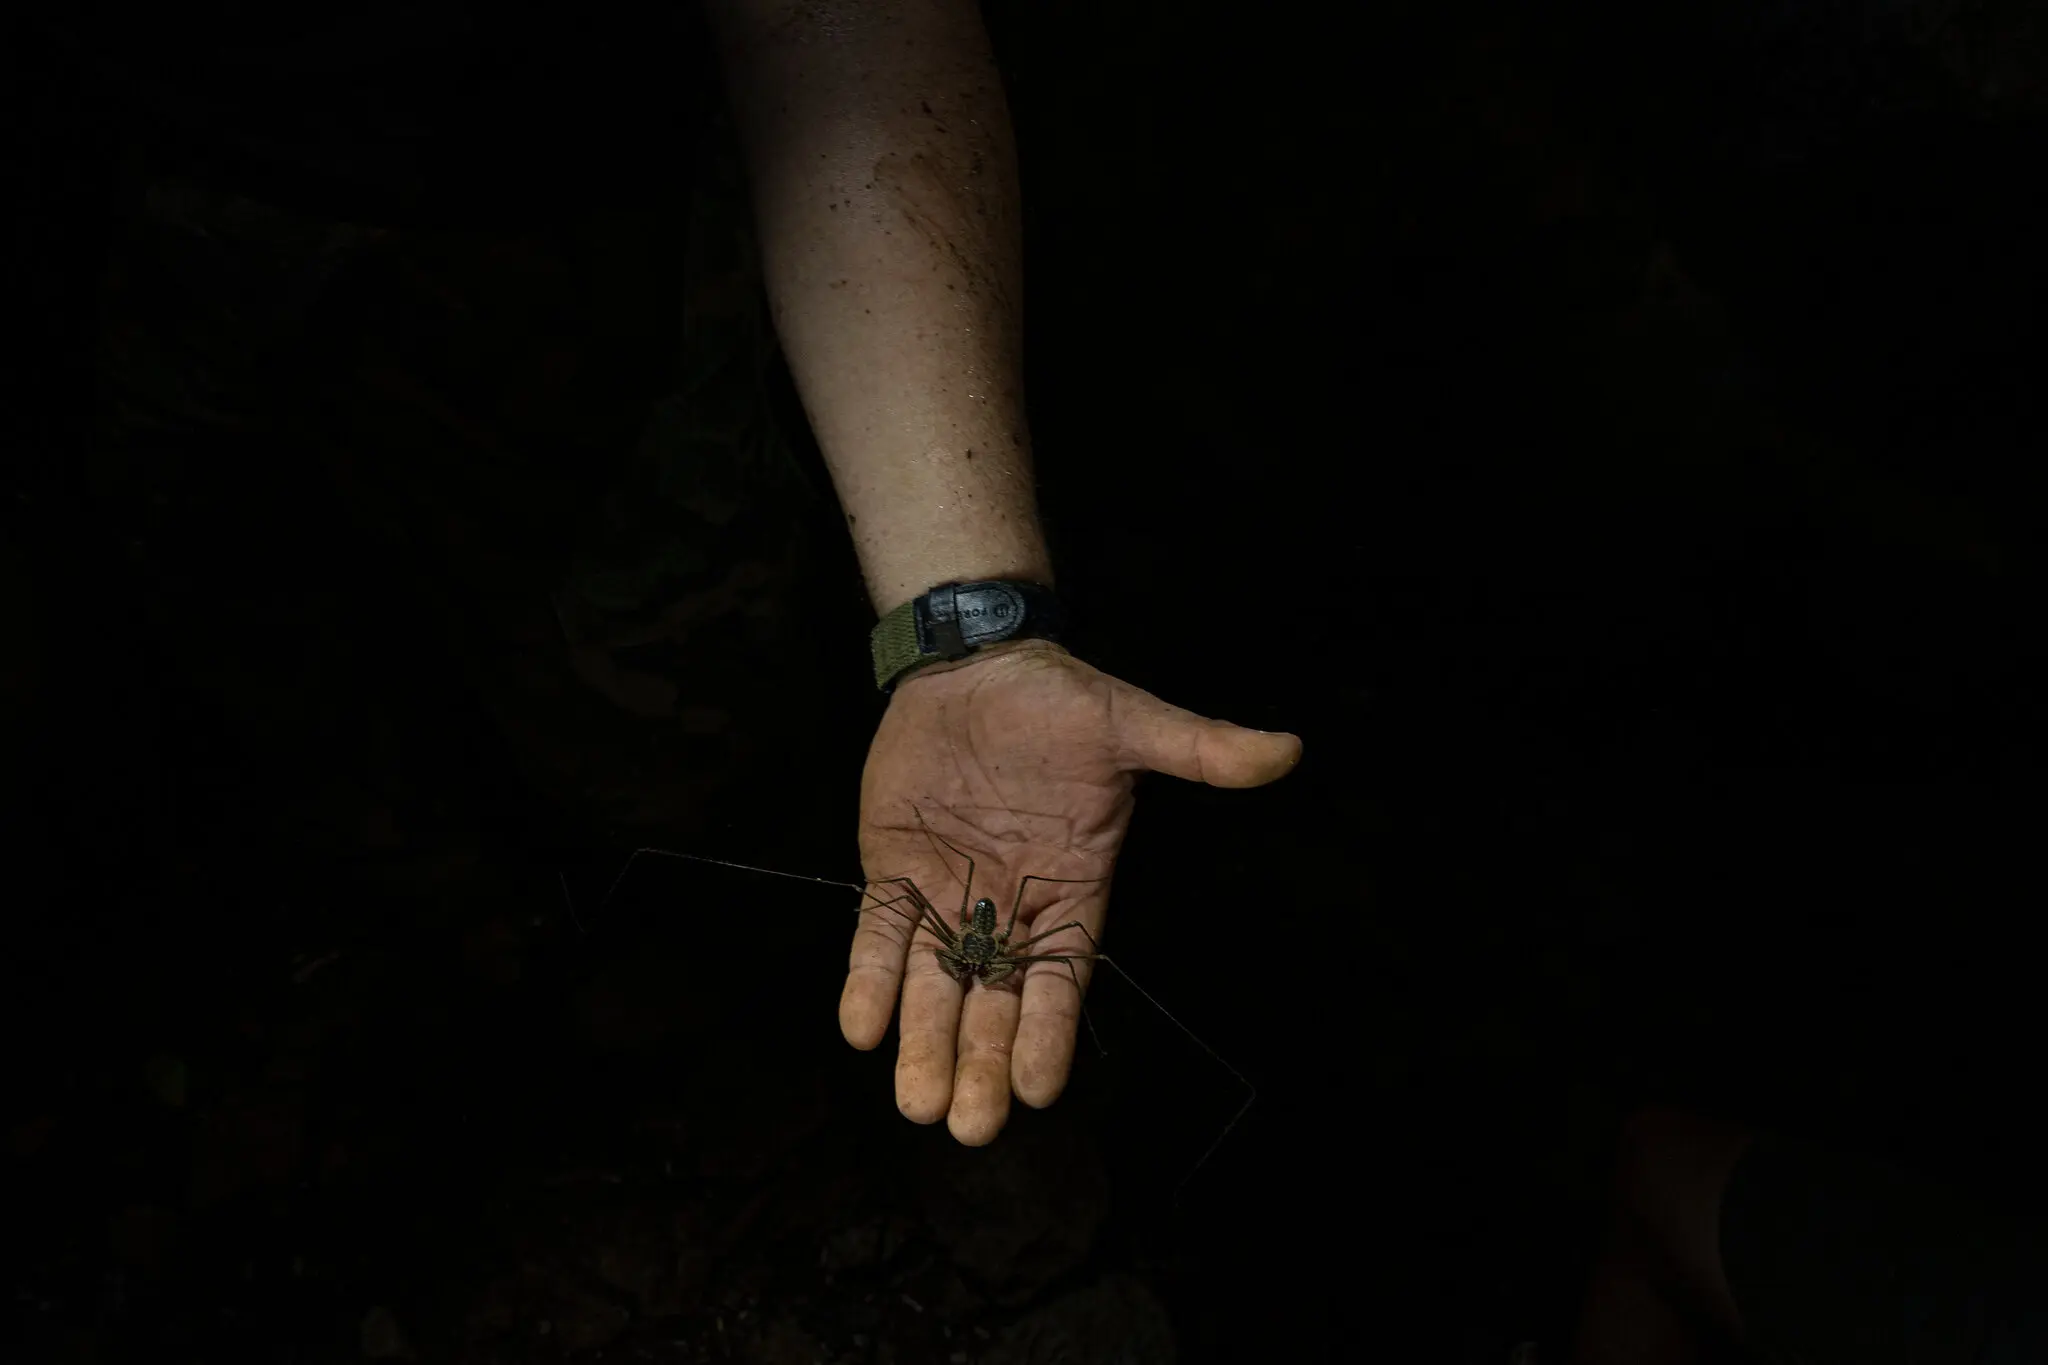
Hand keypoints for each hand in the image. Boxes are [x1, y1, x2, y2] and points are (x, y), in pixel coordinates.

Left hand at [839, 640, 1300, 1144]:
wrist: (975, 664)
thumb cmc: (1058, 700)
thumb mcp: (1129, 723)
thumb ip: (1197, 748)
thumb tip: (1286, 749)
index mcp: (1071, 888)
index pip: (1061, 975)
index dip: (1047, 1032)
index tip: (1038, 1092)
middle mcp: (1010, 908)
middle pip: (996, 1001)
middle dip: (982, 1060)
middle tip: (968, 1126)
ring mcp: (948, 895)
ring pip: (934, 984)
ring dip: (923, 1041)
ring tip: (917, 1104)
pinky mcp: (892, 872)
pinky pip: (879, 936)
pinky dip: (869, 979)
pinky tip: (860, 1027)